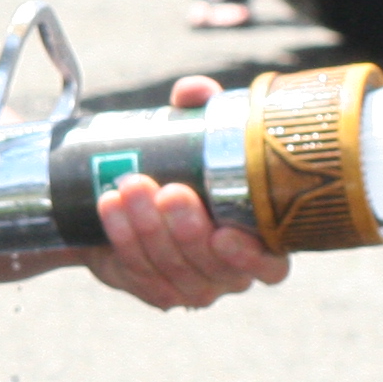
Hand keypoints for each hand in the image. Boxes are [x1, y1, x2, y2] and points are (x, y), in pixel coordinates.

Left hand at [80, 76, 291, 310]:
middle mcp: (229, 272)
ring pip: (172, 269)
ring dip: (147, 229)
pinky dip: (122, 237)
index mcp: (259, 242)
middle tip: (168, 191)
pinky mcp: (154, 290)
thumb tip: (195, 91)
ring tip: (129, 186)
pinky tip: (110, 207)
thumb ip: (201, 111)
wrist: (123, 198)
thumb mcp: (194, 136)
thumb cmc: (181, 167)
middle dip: (186, 230)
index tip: (223, 233)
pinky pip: (138, 271)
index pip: (272, 266)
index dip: (252, 258)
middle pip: (212, 265)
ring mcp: (192, 287)